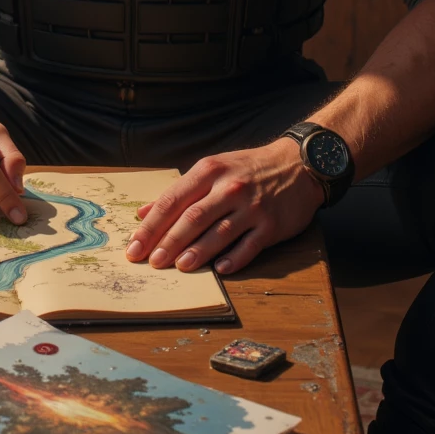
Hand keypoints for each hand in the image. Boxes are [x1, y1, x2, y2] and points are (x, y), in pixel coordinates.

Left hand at [124, 141, 324, 273]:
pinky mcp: (272, 225)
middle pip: (193, 218)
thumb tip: (143, 212)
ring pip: (220, 232)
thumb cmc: (248, 169)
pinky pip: (250, 245)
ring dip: (198, 252)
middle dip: (169, 242)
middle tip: (151, 262)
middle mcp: (230, 188)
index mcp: (210, 171)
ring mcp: (252, 207)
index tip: (134, 245)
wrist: (299, 164)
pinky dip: (234, 258)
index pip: (173, 200)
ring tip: (180, 267)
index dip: (151, 225)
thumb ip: (178, 192)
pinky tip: (220, 269)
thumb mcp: (213, 169)